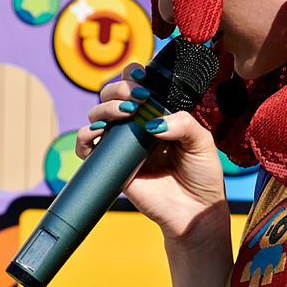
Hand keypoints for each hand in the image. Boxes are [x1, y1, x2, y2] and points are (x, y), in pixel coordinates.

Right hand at [79, 67, 228, 242]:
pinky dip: (85, 136)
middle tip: (135, 97)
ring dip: (105, 107)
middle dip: (119, 88)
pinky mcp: (110, 165)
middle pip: (113, 96)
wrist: (193, 211)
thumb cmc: (201, 176)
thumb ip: (183, 124)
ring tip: (124, 113)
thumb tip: (152, 123)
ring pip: (98, 116)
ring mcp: (121, 146)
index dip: (134, 76)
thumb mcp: (202, 142)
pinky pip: (87, 148)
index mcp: (158, 116)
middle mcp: (136, 127)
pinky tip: (98, 132)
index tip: (141, 75)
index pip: (139, 88)